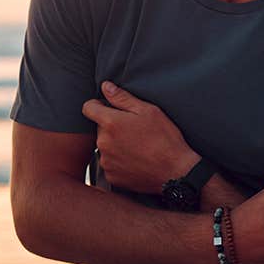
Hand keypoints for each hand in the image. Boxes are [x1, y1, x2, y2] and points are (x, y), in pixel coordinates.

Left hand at [81, 81, 198, 193]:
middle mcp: (103, 143)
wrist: (175, 172)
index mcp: (111, 123)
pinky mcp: (111, 176)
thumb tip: (106, 87)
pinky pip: (110, 163)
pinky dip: (120, 161)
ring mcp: (106, 161)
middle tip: (135, 130)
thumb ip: (123, 98)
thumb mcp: (149, 111)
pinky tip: (136, 160)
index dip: (98, 105)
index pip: (88, 108)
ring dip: (116, 144)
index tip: (110, 108)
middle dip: (113, 127)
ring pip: (105, 146)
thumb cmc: (165, 139)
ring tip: (138, 147)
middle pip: (100, 128)